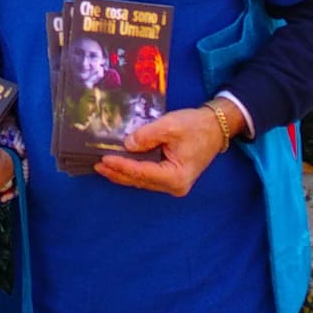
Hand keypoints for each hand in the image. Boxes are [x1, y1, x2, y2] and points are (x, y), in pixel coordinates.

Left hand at [95, 107, 226, 196]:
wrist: (216, 128)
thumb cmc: (196, 126)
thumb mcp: (170, 126)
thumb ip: (147, 136)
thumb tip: (127, 144)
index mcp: (176, 177)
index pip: (141, 172)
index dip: (121, 165)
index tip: (103, 158)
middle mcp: (174, 186)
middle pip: (139, 180)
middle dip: (117, 173)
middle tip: (96, 165)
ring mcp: (174, 184)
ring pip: (142, 181)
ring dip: (123, 173)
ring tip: (103, 166)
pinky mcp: (172, 178)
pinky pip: (148, 177)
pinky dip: (133, 171)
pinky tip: (120, 165)